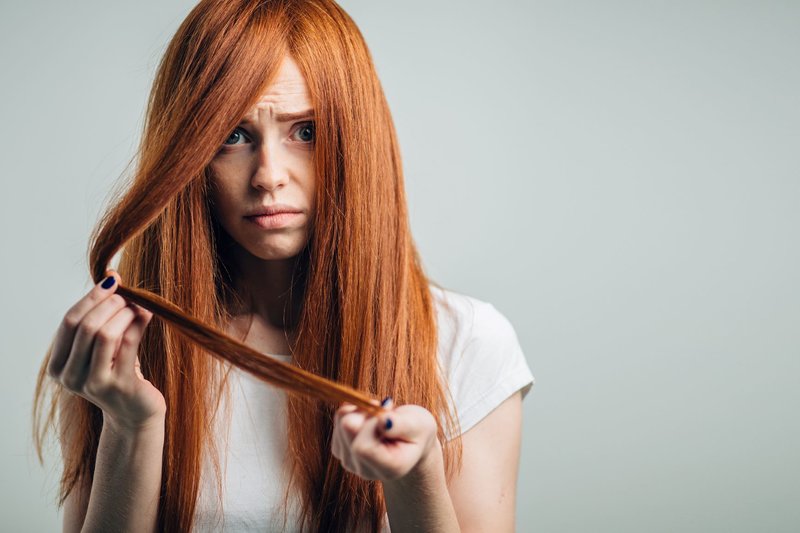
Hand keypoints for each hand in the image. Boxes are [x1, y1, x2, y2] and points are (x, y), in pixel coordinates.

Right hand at [47, 270, 164, 431]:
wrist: (135, 412)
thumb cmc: (117, 372)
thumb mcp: (101, 348)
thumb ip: (99, 320)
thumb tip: (111, 278)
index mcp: (58, 366)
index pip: (69, 322)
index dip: (90, 298)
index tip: (111, 280)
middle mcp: (70, 377)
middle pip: (85, 326)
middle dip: (109, 303)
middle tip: (127, 293)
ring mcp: (94, 383)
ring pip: (105, 334)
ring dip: (123, 312)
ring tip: (138, 304)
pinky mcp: (120, 386)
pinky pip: (128, 343)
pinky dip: (138, 322)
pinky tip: (147, 313)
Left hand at [331, 398, 440, 482]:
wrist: (410, 442)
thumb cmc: (417, 432)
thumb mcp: (419, 424)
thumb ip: (401, 424)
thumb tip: (382, 421)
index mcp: (389, 468)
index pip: (362, 447)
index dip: (371, 423)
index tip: (387, 413)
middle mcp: (365, 470)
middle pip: (348, 429)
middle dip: (365, 412)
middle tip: (385, 409)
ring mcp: (351, 462)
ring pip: (341, 422)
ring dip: (360, 411)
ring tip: (379, 416)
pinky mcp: (341, 451)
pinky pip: (338, 421)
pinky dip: (353, 412)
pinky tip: (369, 419)